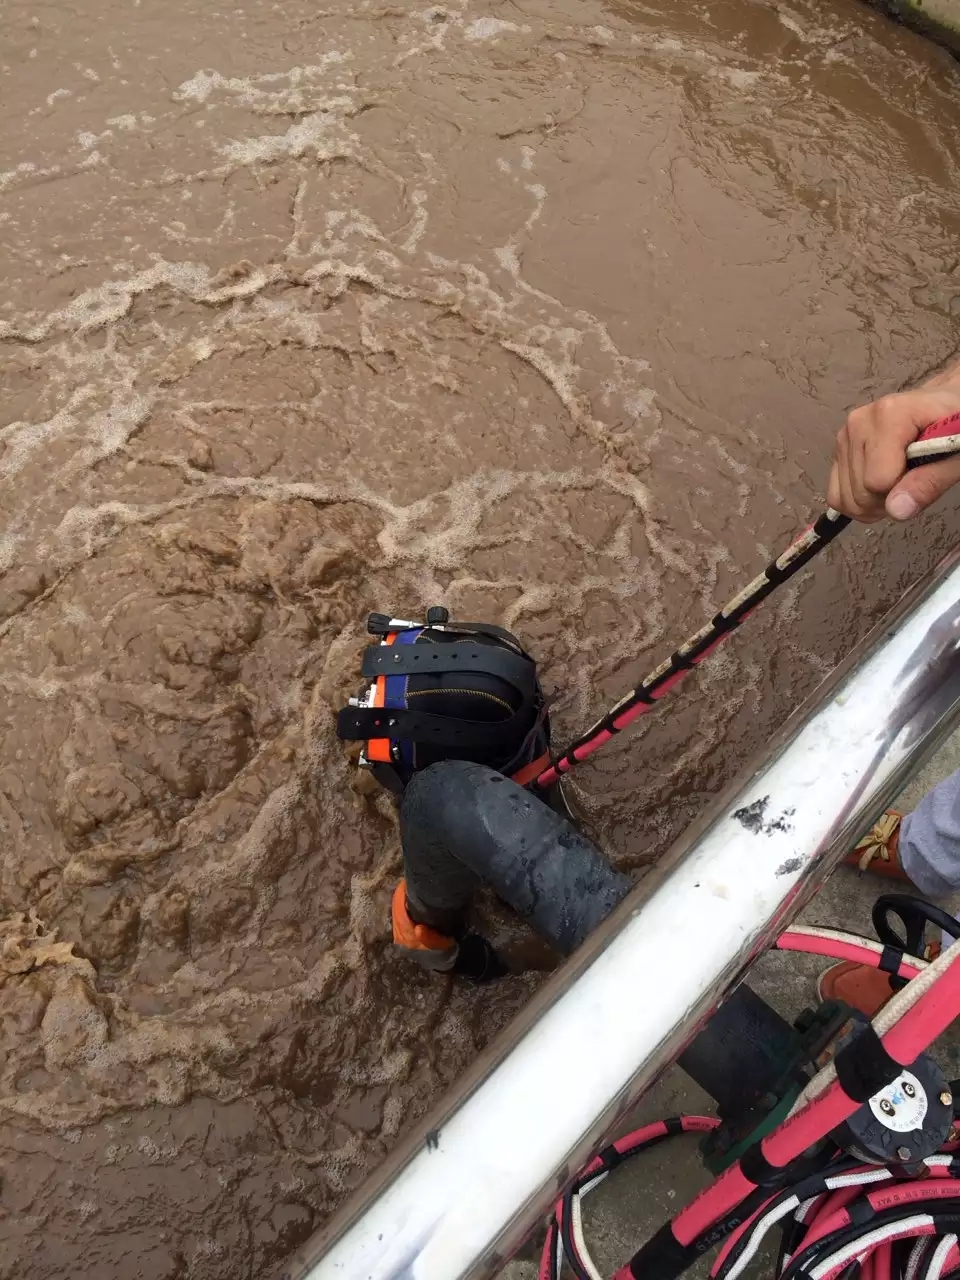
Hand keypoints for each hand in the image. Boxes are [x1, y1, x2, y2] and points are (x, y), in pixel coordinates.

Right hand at [827, 367, 959, 522]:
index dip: (904, 490)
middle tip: (914, 480)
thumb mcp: (958, 452)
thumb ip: (931, 480)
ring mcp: (845, 435)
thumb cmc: (955, 423)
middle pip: (860, 492)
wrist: (941, 405)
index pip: (877, 481)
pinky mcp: (839, 448)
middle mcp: (859, 421)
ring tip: (900, 482)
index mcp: (889, 415)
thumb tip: (896, 510)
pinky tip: (880, 490)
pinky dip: (857, 502)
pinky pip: (836, 495)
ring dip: (873, 504)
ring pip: (846, 498)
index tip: (925, 473)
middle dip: (887, 500)